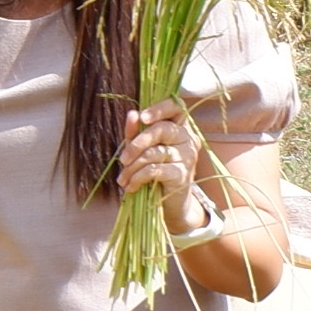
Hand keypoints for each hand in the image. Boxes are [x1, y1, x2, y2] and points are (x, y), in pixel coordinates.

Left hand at [121, 102, 210, 226]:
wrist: (172, 203)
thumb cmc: (156, 170)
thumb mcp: (142, 149)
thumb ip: (136, 131)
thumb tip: (132, 113)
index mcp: (181, 127)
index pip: (176, 107)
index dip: (159, 109)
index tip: (142, 117)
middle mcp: (189, 138)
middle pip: (161, 129)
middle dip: (136, 144)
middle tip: (121, 159)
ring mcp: (188, 156)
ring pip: (154, 152)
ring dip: (132, 167)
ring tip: (123, 179)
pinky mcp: (183, 174)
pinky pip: (154, 170)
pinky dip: (138, 178)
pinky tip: (131, 186)